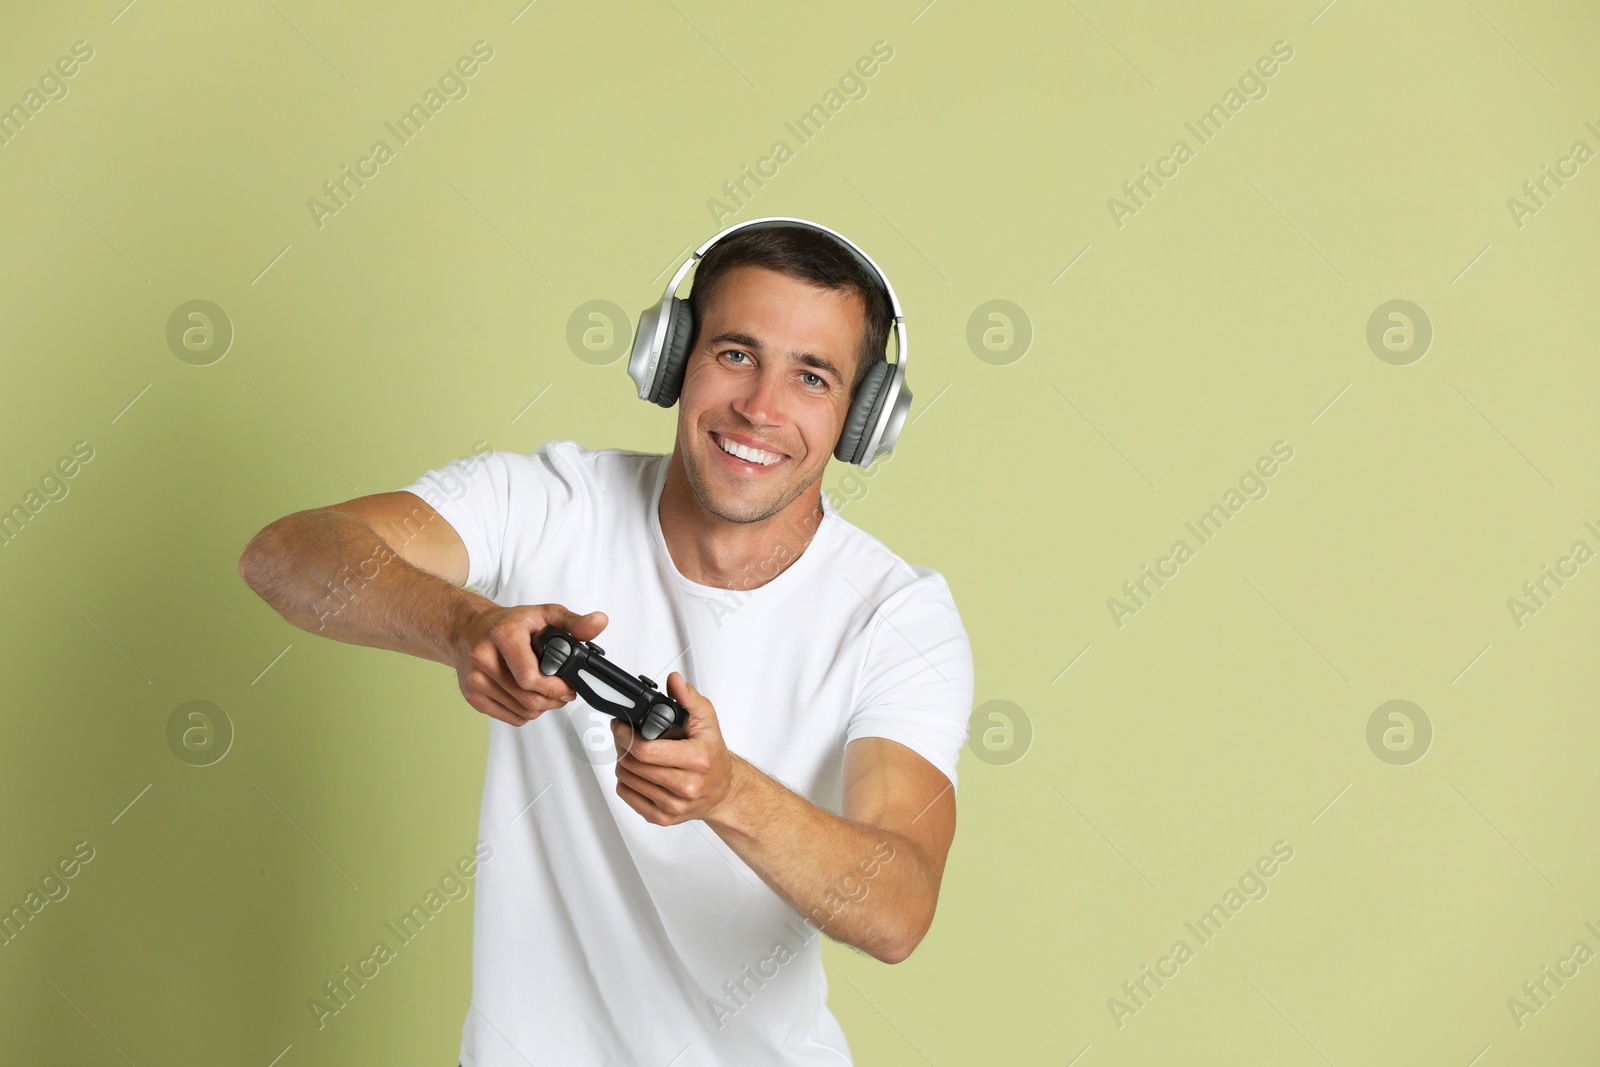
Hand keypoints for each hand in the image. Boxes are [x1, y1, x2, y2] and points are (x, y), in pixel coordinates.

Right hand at [451, 603, 606, 726]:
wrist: (467, 629)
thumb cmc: (506, 623)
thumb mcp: (543, 614)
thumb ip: (574, 622)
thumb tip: (599, 622)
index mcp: (503, 635)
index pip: (530, 677)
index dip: (556, 687)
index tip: (569, 686)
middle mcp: (483, 658)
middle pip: (528, 698)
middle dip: (554, 700)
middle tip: (564, 692)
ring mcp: (475, 680)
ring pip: (522, 711)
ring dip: (543, 707)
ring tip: (548, 692)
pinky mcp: (472, 697)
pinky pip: (510, 717)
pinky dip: (526, 712)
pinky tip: (529, 695)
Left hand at [611, 672, 741, 825]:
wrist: (723, 790)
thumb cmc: (713, 755)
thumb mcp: (706, 720)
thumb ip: (689, 697)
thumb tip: (674, 681)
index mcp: (697, 760)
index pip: (645, 750)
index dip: (625, 734)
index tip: (620, 725)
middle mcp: (686, 786)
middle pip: (632, 764)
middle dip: (622, 745)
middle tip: (625, 735)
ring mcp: (673, 805)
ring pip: (626, 779)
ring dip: (623, 761)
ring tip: (633, 752)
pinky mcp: (661, 817)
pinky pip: (626, 795)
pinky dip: (626, 780)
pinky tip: (637, 771)